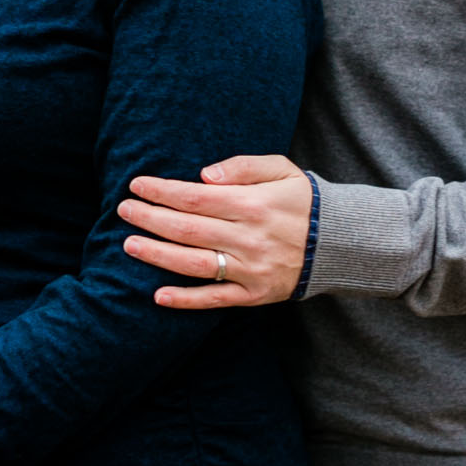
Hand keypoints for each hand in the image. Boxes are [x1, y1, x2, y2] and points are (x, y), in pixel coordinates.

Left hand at [119, 154, 312, 309]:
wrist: (341, 243)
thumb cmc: (303, 200)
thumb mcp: (282, 169)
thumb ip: (242, 166)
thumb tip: (203, 175)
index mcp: (253, 204)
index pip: (195, 197)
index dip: (162, 191)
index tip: (137, 185)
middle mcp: (249, 238)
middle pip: (187, 229)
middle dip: (150, 218)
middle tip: (124, 210)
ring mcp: (251, 269)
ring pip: (194, 264)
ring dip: (157, 255)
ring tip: (129, 245)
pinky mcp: (254, 294)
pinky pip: (214, 299)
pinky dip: (185, 299)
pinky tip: (158, 295)